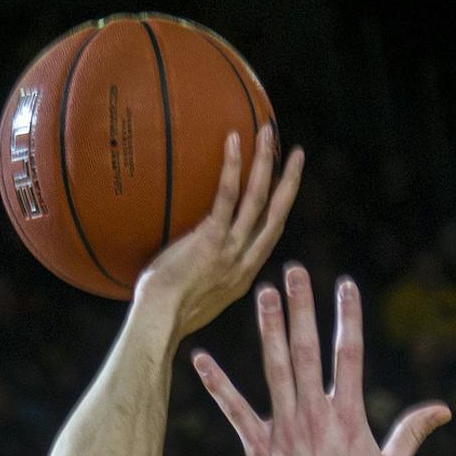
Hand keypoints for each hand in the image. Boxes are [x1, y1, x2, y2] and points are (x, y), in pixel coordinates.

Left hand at [137, 128, 304, 336]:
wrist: (159, 324)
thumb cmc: (163, 315)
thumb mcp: (194, 298)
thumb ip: (203, 278)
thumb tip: (189, 265)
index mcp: (242, 275)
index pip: (268, 236)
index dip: (279, 210)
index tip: (285, 190)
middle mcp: (244, 260)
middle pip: (276, 213)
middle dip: (289, 181)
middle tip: (297, 153)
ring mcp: (230, 249)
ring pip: (258, 198)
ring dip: (266, 162)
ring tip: (268, 132)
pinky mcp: (212, 239)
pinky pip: (226, 196)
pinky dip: (232, 167)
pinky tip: (233, 141)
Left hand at [193, 267, 451, 455]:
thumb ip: (411, 432)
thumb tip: (442, 409)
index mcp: (348, 415)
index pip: (350, 354)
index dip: (348, 317)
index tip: (345, 284)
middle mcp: (315, 415)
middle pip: (308, 350)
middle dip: (303, 308)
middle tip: (294, 271)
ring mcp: (285, 430)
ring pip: (275, 369)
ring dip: (268, 329)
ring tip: (262, 294)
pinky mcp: (257, 450)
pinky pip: (234, 411)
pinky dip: (217, 384)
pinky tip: (200, 358)